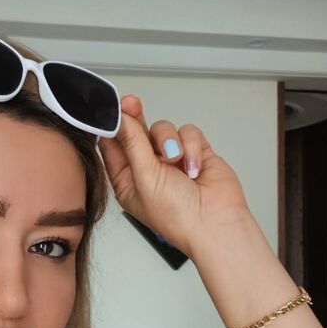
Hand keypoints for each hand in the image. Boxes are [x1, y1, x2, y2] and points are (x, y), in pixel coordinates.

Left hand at [97, 95, 250, 258]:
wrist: (216, 223)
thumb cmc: (177, 215)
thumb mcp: (145, 177)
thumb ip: (132, 143)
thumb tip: (121, 118)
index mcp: (127, 180)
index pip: (112, 146)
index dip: (111, 126)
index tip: (110, 108)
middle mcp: (147, 169)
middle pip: (136, 133)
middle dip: (135, 118)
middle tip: (132, 103)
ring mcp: (172, 160)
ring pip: (163, 129)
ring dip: (169, 141)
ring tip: (176, 160)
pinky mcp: (195, 153)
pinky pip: (188, 133)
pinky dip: (191, 146)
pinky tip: (194, 167)